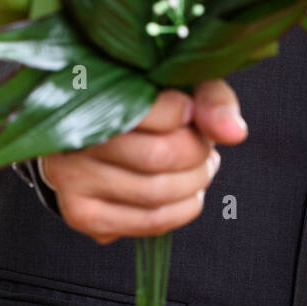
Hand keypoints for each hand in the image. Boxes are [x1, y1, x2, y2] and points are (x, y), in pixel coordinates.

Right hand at [38, 78, 247, 244]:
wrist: (89, 128)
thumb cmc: (140, 98)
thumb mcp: (176, 82)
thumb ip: (209, 98)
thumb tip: (235, 133)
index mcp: (90, 92)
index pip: (153, 112)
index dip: (187, 114)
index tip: (191, 110)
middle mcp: (73, 138)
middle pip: (159, 157)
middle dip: (197, 153)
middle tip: (205, 146)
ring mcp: (71, 180)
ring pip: (155, 194)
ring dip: (194, 183)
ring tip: (202, 168)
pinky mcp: (80, 214)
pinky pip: (146, 223)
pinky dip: (181, 211)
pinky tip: (187, 193)